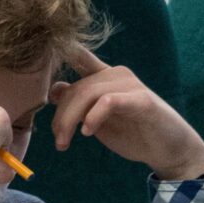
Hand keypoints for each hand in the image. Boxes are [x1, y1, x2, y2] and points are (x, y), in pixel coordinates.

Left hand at [50, 48, 203, 179]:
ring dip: (70, 121)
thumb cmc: (133, 132)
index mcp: (104, 76)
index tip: (35, 64)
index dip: (58, 53)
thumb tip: (55, 89)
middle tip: (59, 142)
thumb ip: (79, 103)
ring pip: (87, 94)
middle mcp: (116, 75)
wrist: (168, 149)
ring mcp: (130, 85)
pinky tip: (88, 132)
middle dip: (60, 117)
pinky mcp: (142, 100)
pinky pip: (109, 101)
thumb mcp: (98, 118)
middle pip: (75, 88)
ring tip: (66, 143)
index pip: (78, 57)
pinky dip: (94, 116)